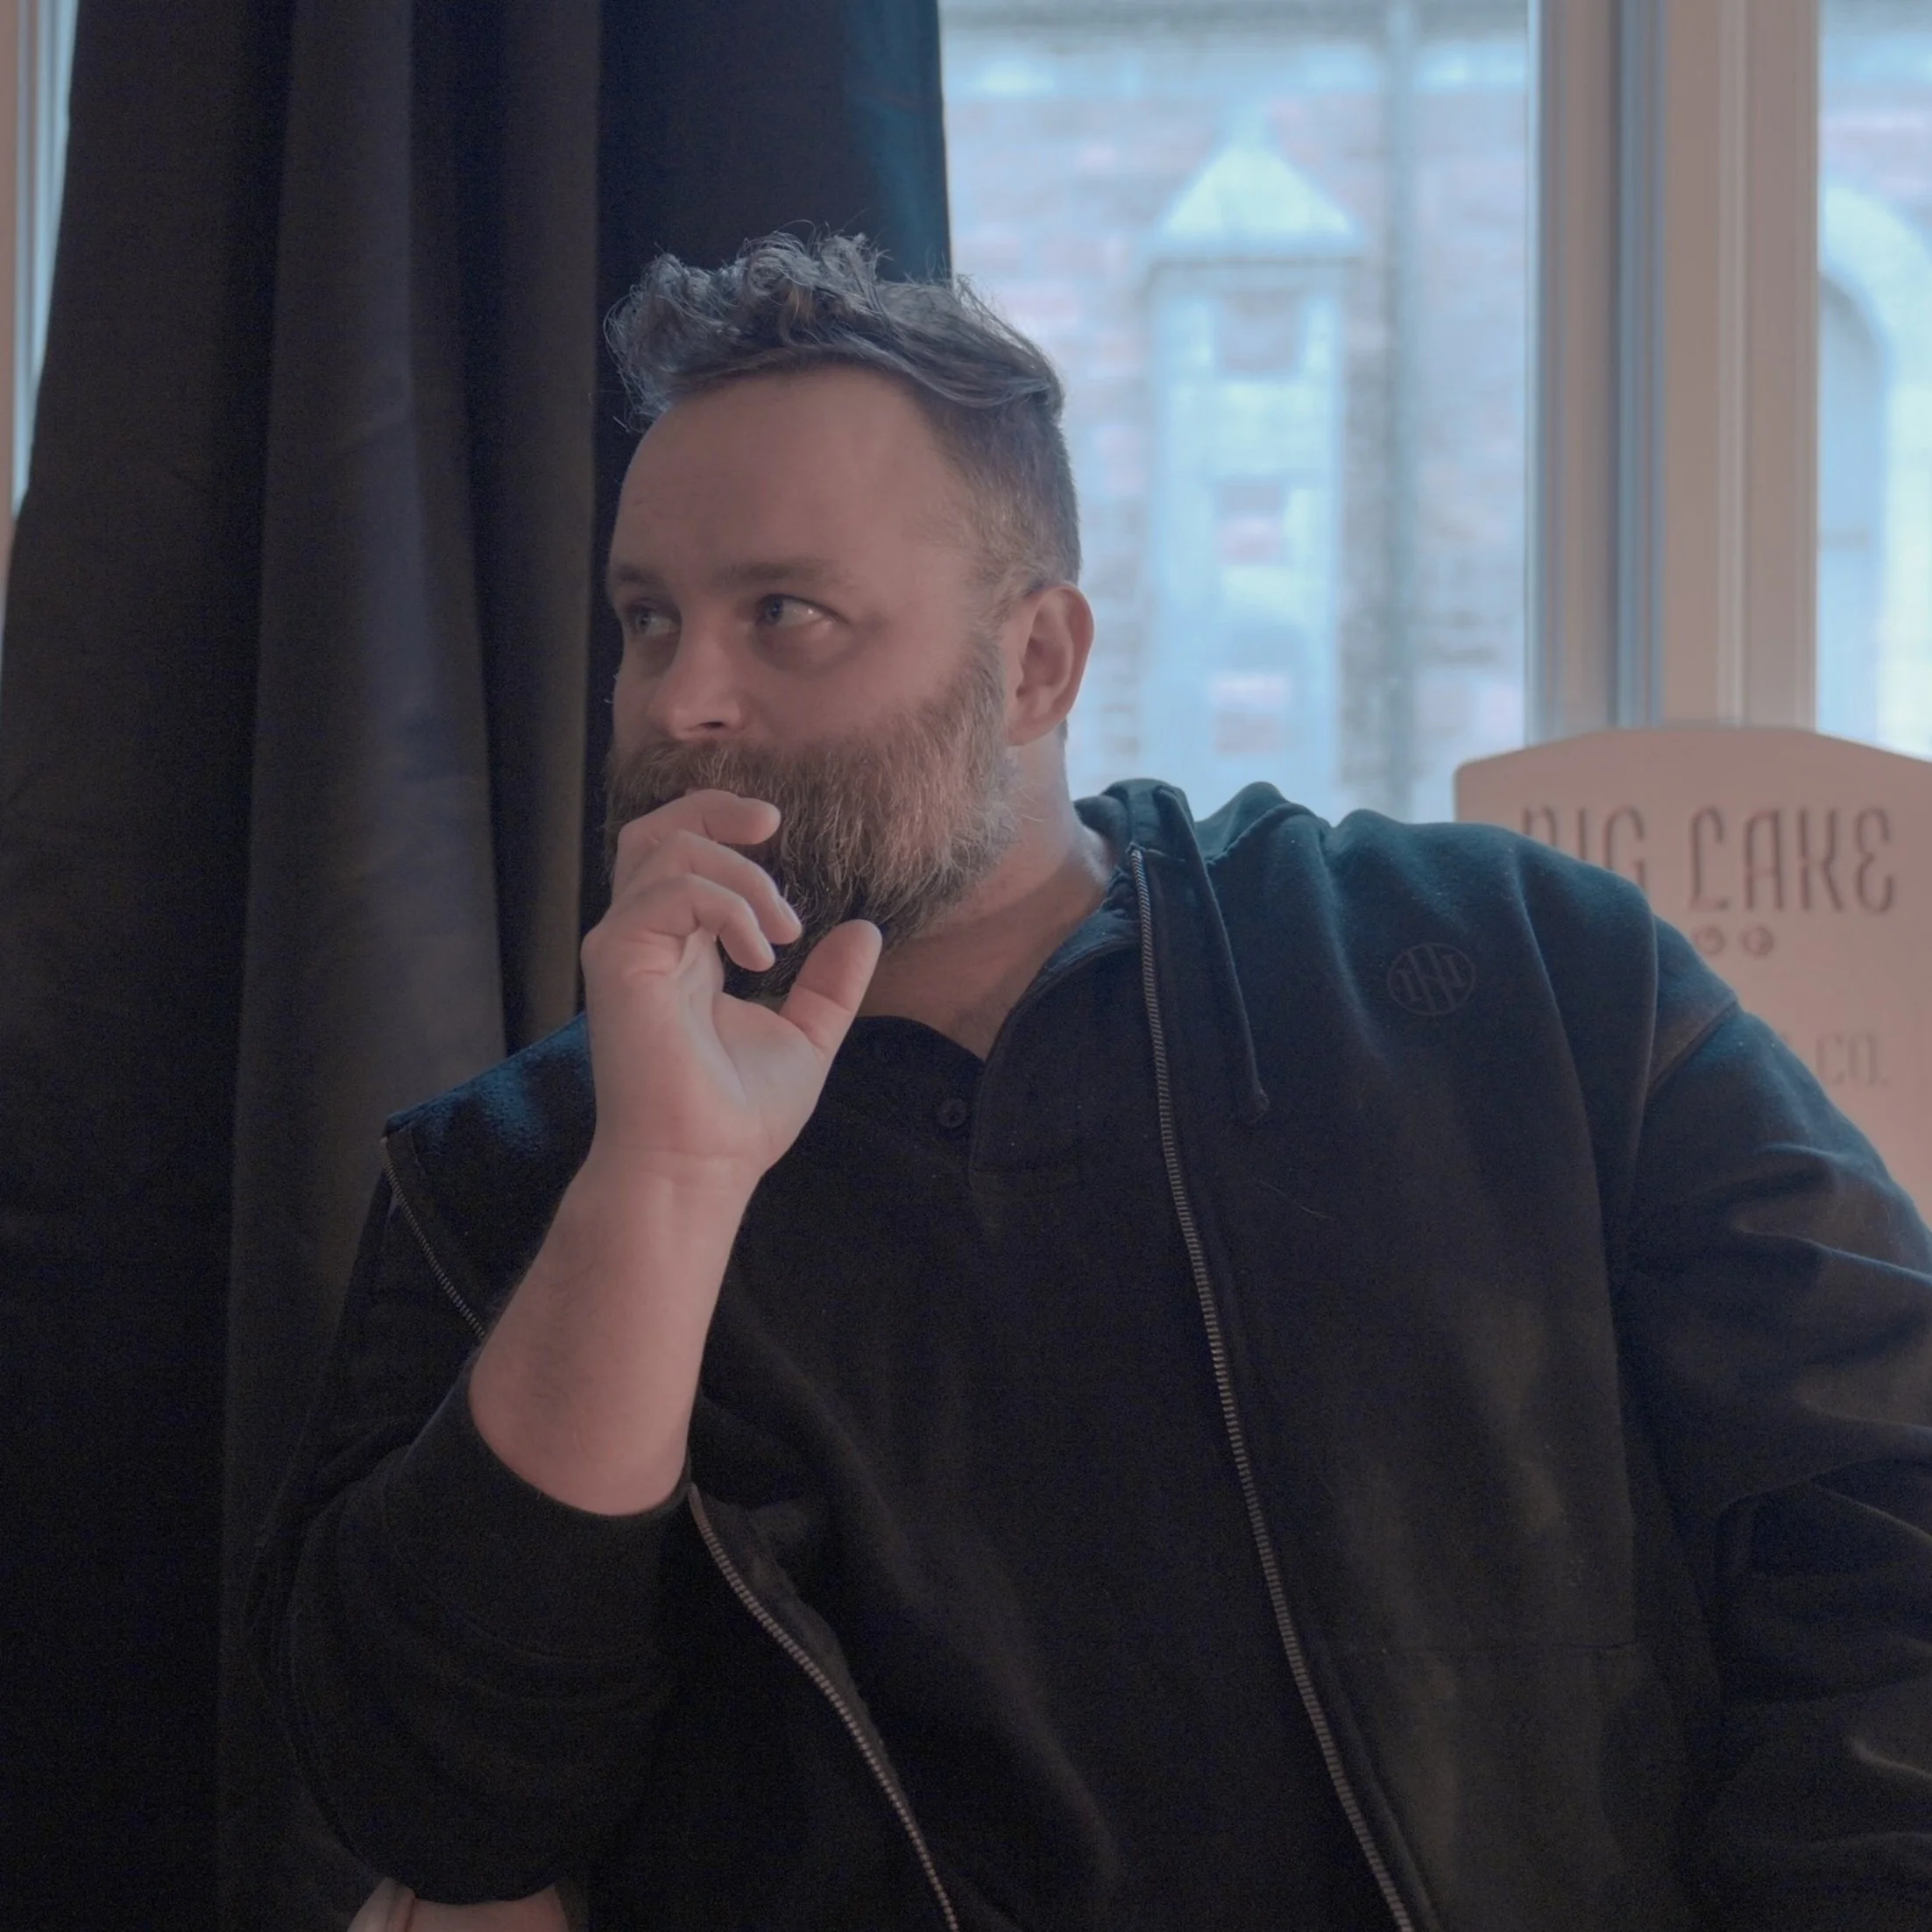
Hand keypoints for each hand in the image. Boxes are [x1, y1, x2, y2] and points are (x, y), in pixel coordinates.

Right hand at [580, 790, 881, 1197]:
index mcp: (682, 952)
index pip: (682, 857)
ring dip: (740, 875)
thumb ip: (831, 984)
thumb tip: (864, 930)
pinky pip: (669, 891)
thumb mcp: (807, 1036)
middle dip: (714, 809)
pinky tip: (761, 956)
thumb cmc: (739, 1115)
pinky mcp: (617, 960)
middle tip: (772, 823)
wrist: (701, 1164)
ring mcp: (625, 947)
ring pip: (666, 850)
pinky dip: (727, 907)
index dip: (723, 826)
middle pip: (654, 832)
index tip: (777, 830)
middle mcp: (646, 941)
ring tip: (782, 933)